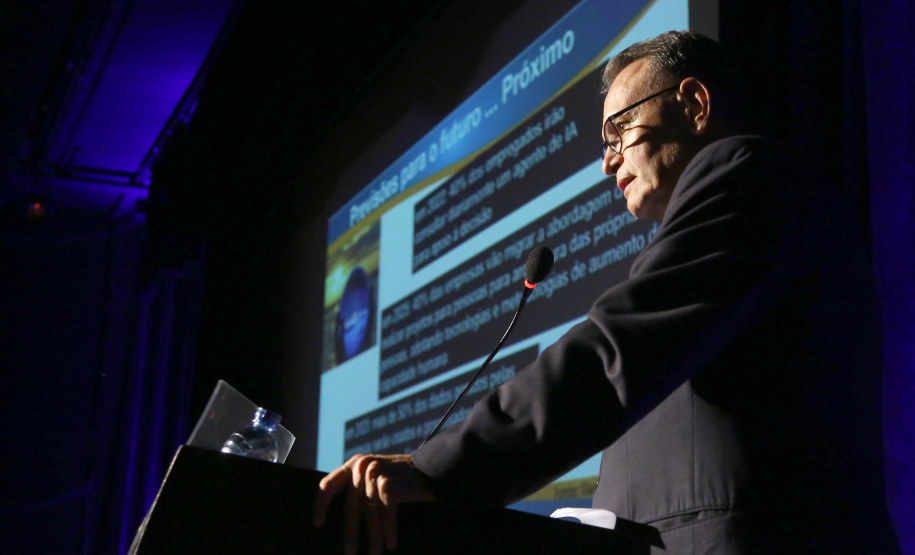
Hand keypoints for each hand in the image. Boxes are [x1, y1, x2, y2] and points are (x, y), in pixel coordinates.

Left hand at [313, 453, 435, 554]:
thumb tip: (341, 520)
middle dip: (351, 533)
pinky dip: (389, 530)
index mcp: (354, 464)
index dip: (321, 506)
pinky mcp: (391, 483)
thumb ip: (357, 487)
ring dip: (373, 537)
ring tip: (374, 554)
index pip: (328, 485)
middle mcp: (363, 466)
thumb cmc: (400, 478)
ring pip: (369, 512)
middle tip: (349, 553)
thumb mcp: (373, 474)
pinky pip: (386, 512)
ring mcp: (376, 473)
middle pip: (351, 506)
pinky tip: (390, 544)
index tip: (318, 524)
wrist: (430, 468)